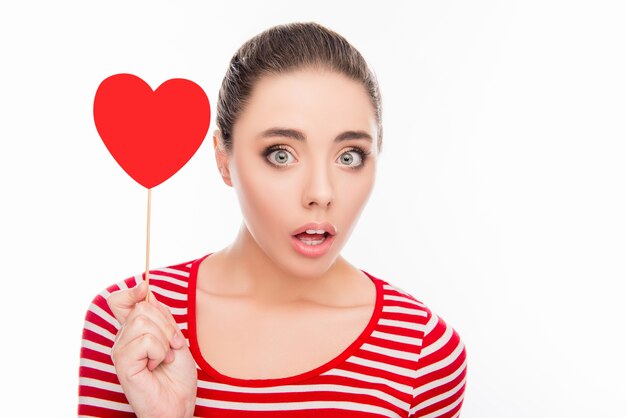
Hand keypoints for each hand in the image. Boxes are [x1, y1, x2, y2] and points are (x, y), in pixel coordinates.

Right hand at [107, 281, 196, 417]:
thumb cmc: (176, 375)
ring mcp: (120, 350)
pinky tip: (155, 366)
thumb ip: (160, 316)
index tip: (143, 287)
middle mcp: (123, 339)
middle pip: (143, 307)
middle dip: (167, 325)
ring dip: (165, 340)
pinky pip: (145, 340)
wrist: (179, 402)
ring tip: (164, 358)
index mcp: (133, 331)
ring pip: (144, 321)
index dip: (130, 291)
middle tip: (173, 346)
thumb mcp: (174, 337)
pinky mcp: (122, 362)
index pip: (119, 302)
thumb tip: (146, 292)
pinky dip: (159, 352)